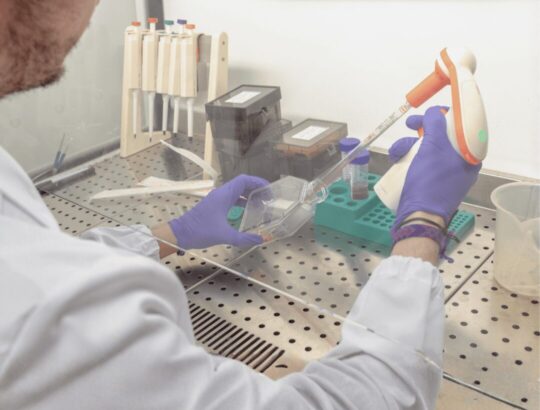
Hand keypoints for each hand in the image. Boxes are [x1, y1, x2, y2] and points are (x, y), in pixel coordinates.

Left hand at [168, 175, 267, 249]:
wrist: (180, 234)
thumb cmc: (201, 231)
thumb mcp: (225, 236)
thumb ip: (244, 238)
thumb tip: (261, 240)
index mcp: (223, 195)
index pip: (243, 180)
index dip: (257, 182)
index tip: (269, 190)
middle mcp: (220, 194)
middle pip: (242, 184)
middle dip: (256, 189)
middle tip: (268, 199)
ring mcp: (216, 199)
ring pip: (236, 192)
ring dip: (249, 195)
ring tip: (261, 205)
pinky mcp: (214, 206)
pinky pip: (231, 199)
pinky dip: (241, 202)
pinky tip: (247, 211)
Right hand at [389, 106, 481, 225]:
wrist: (420, 217)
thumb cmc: (430, 182)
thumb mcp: (433, 147)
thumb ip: (435, 124)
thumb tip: (435, 112)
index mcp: (470, 154)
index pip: (460, 125)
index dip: (442, 115)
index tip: (426, 113)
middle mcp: (462, 164)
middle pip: (442, 137)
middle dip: (420, 131)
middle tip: (408, 125)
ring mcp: (447, 175)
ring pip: (428, 150)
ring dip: (409, 146)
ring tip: (394, 153)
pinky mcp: (433, 184)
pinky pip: (423, 164)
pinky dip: (410, 160)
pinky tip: (397, 162)